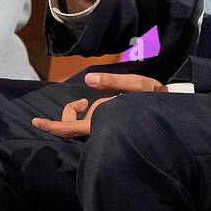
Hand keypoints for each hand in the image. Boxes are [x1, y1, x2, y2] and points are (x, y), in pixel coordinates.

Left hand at [30, 73, 166, 138]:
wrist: (175, 117)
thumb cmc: (158, 103)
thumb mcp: (140, 86)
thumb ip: (115, 82)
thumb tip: (89, 80)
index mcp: (106, 123)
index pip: (71, 129)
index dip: (53, 126)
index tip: (35, 122)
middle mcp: (103, 130)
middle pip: (74, 123)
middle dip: (72, 110)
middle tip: (82, 99)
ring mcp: (106, 130)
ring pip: (87, 118)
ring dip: (92, 108)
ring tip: (112, 101)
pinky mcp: (111, 127)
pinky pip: (96, 119)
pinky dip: (98, 111)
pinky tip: (114, 104)